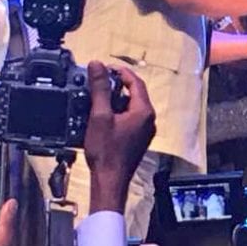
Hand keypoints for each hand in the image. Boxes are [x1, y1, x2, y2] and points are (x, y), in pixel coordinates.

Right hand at [83, 62, 155, 212]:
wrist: (110, 180)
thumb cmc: (106, 151)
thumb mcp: (100, 115)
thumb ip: (100, 88)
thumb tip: (97, 65)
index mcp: (144, 111)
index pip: (136, 82)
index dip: (121, 72)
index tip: (106, 67)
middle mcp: (149, 120)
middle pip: (135, 94)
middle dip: (117, 85)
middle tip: (99, 81)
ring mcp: (145, 130)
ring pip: (131, 106)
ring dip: (116, 99)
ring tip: (97, 96)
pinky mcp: (138, 139)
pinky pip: (130, 118)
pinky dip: (117, 112)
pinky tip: (102, 115)